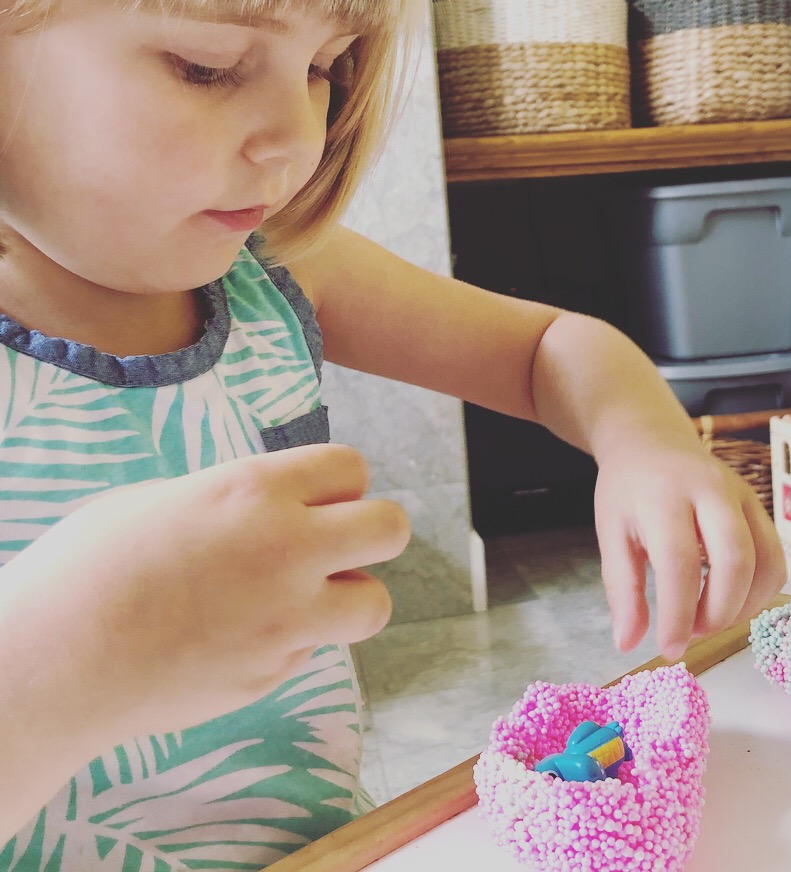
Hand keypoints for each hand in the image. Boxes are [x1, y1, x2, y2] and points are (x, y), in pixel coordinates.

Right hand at [0, 443, 408, 748]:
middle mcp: (287, 551)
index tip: (319, 496)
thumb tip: (278, 507)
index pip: (351, 466)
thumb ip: (239, 499)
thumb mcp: (167, 499)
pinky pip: (314, 648)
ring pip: (374, 603)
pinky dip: (295, 640)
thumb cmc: (88, 566)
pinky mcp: (273, 673)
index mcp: (254, 491)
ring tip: (305, 596)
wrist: (51, 664)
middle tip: (335, 542)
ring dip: (349, 595)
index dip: (338, 481)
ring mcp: (287, 619)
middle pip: (390, 528)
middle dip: (371, 530)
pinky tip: (241, 637)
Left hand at [593, 437, 784, 659]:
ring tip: (708, 620)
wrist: (652, 441)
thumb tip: (629, 643)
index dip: (678, 614)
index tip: (669, 649)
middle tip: (692, 634)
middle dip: (719, 612)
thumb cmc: (628, 489)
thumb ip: (621, 588)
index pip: (679, 562)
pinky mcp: (761, 507)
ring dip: (744, 607)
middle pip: (736, 560)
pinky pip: (776, 558)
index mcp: (665, 495)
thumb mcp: (610, 533)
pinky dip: (760, 592)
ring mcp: (743, 496)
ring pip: (767, 562)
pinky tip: (728, 601)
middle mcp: (712, 490)